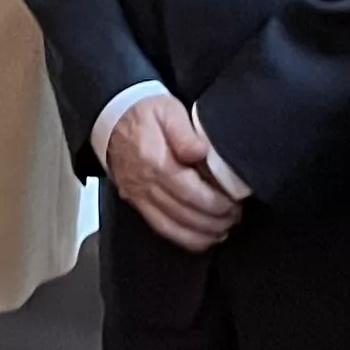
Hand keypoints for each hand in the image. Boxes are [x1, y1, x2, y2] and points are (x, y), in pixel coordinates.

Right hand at [106, 95, 243, 250]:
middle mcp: (145, 184)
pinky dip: (185, 238)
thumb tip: (200, 152)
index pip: (190, 192)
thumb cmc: (144, 113)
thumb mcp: (168, 111)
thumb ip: (185, 133)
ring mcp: (139, 197)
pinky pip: (161, 229)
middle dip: (214, 220)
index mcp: (155, 162)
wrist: (113, 118)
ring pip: (173, 228)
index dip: (215, 203)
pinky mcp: (137, 203)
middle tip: (235, 215)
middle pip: (184, 214)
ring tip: (224, 228)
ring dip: (202, 234)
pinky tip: (203, 237)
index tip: (234, 203)